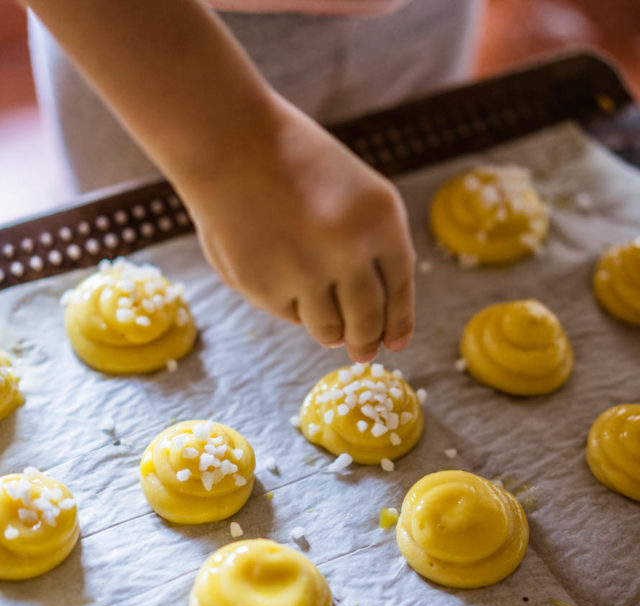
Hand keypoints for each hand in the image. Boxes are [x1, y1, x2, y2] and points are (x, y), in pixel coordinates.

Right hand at [180, 94, 415, 361]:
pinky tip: (276, 266)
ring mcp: (305, 271)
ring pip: (329, 329)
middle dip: (365, 342)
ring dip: (329, 329)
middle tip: (362, 352)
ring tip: (315, 300)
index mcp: (382, 219)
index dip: (399, 323)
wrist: (229, 141)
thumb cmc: (296, 165)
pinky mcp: (264, 287)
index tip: (396, 343)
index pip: (399, 289)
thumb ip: (373, 251)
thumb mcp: (357, 196)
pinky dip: (289, 304)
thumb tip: (376, 326)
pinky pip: (290, 315)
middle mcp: (349, 249)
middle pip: (367, 321)